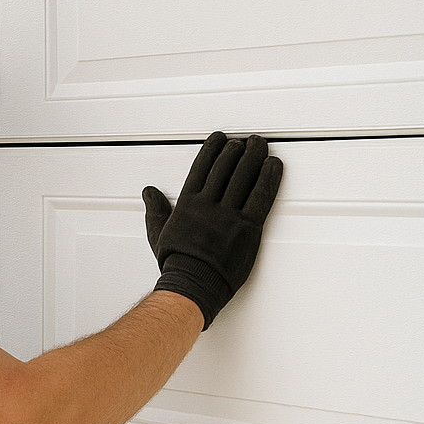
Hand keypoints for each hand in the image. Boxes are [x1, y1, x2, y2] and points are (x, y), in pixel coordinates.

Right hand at [142, 132, 282, 329]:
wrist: (193, 284)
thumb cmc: (176, 263)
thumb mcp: (158, 233)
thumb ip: (156, 210)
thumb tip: (149, 192)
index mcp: (187, 204)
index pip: (201, 168)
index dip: (212, 150)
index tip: (220, 139)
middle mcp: (208, 205)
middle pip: (225, 168)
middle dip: (236, 150)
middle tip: (244, 140)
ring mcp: (229, 215)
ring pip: (244, 177)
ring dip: (254, 156)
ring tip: (260, 144)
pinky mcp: (248, 227)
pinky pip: (262, 196)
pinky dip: (269, 178)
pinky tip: (274, 165)